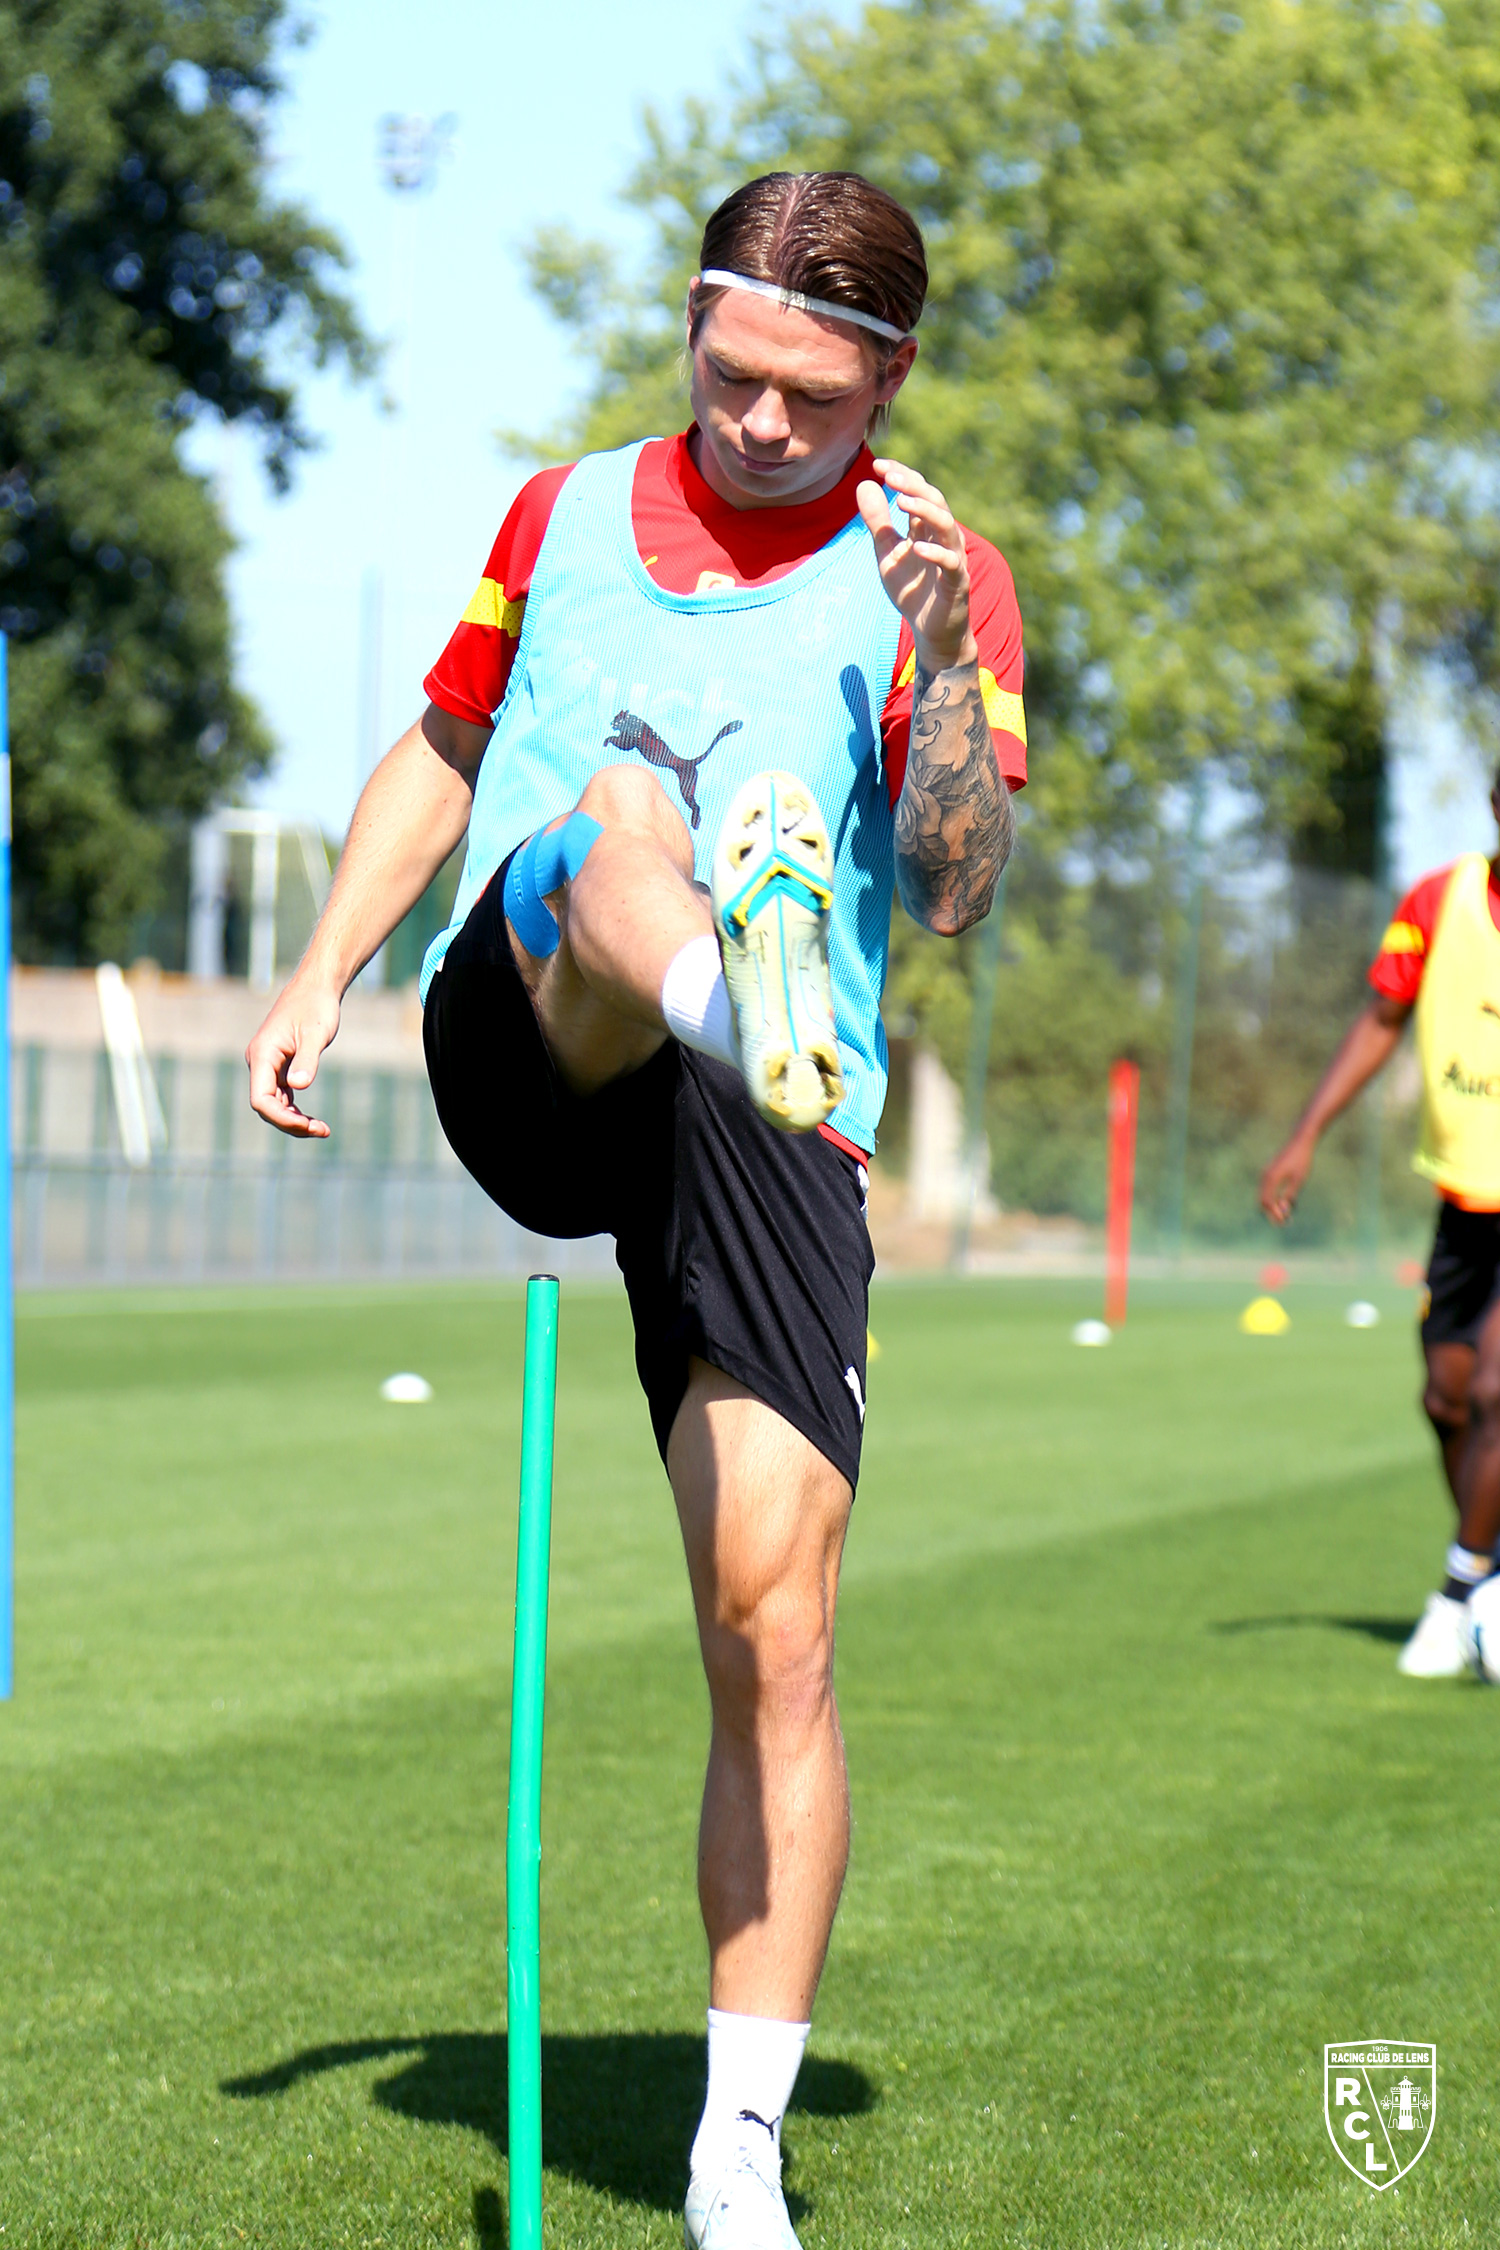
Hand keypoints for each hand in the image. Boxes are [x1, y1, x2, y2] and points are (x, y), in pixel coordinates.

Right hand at [246, 979, 341, 1137]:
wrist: (316, 988)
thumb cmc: (316, 1007)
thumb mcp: (316, 1034)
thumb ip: (307, 1060)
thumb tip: (298, 1086)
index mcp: (262, 1055)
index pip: (261, 1099)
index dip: (281, 1118)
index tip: (307, 1124)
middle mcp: (259, 1062)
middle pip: (266, 1107)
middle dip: (291, 1123)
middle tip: (322, 1130)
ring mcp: (267, 1066)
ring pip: (274, 1105)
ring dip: (294, 1120)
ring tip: (322, 1129)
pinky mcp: (279, 1067)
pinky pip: (282, 1097)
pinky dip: (295, 1111)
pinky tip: (313, 1121)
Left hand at [857, 459, 975, 669]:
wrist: (930, 630)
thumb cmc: (913, 590)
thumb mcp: (886, 552)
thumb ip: (877, 521)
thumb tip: (864, 483)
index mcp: (927, 527)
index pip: (919, 491)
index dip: (902, 475)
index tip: (878, 465)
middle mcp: (944, 537)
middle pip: (936, 501)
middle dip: (913, 486)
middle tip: (889, 475)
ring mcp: (953, 558)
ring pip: (947, 526)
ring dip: (925, 511)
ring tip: (901, 503)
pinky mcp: (957, 582)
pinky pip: (951, 563)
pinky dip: (935, 553)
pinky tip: (916, 547)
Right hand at [1259, 1134, 1313, 1224]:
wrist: (1300, 1142)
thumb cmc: (1301, 1161)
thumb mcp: (1298, 1180)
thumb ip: (1290, 1195)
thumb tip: (1284, 1211)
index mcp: (1271, 1179)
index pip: (1268, 1202)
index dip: (1274, 1215)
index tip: (1284, 1223)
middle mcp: (1265, 1177)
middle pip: (1262, 1201)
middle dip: (1272, 1213)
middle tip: (1284, 1222)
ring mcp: (1266, 1174)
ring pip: (1264, 1196)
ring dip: (1273, 1207)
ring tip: (1287, 1214)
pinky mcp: (1270, 1173)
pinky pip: (1267, 1190)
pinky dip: (1273, 1199)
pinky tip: (1285, 1202)